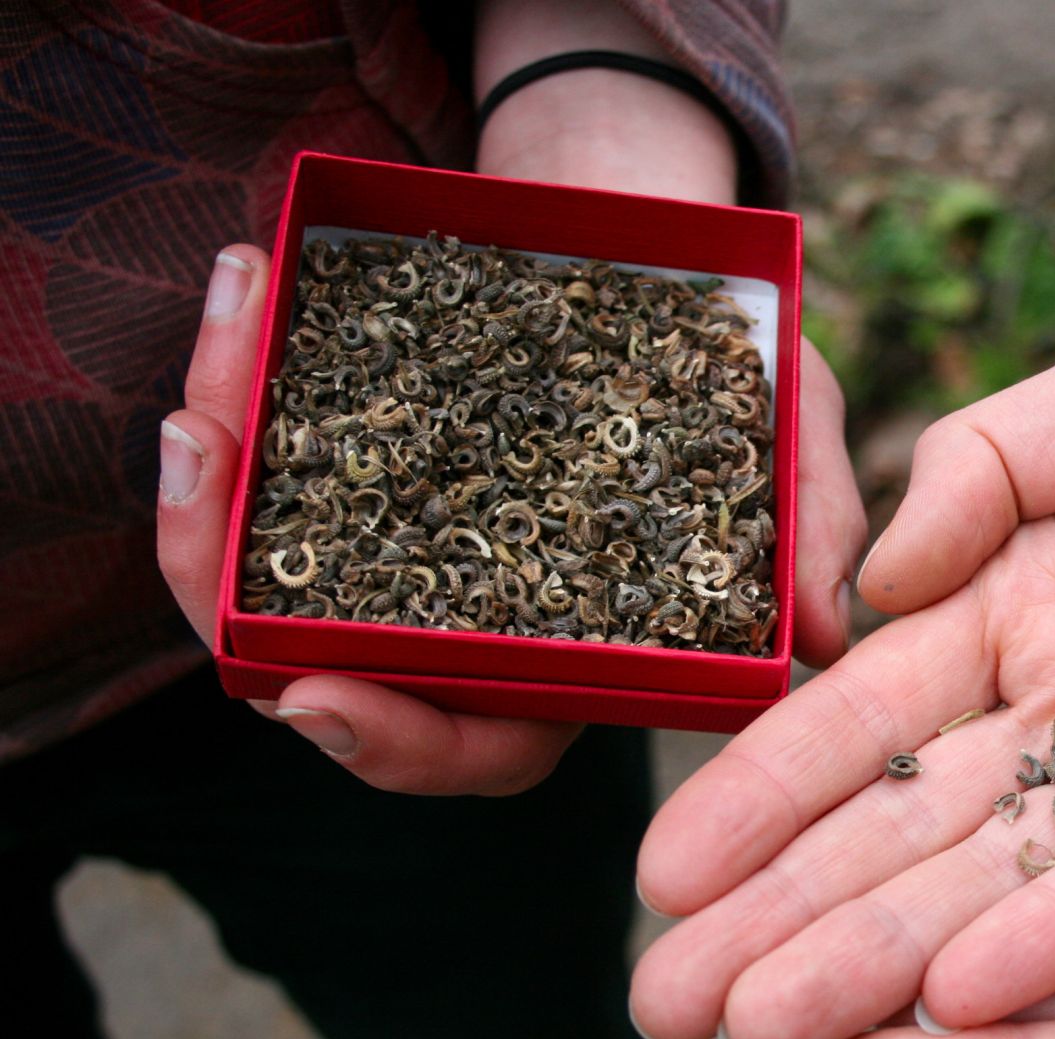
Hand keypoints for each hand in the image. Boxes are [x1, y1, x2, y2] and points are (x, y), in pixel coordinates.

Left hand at [155, 26, 863, 791]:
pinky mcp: (352, 454)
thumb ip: (812, 524)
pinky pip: (263, 459)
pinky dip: (238, 387)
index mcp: (574, 655)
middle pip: (324, 666)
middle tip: (211, 482)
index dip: (398, 742)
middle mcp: (471, 616)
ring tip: (202, 396)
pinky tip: (243, 289)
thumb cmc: (738, 368)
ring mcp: (398, 539)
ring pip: (263, 570)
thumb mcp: (791, 430)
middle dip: (238, 601)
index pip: (478, 743)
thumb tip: (829, 633)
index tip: (318, 697)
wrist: (672, 257)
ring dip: (209, 499)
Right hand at [632, 324, 1054, 1038]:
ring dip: (873, 965)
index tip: (665, 881)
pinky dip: (1040, 952)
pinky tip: (945, 1010)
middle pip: (894, 832)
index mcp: (1008, 610)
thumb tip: (876, 583)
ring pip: (984, 886)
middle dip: (778, 920)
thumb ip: (986, 468)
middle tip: (669, 1009)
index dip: (757, 801)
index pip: (855, 722)